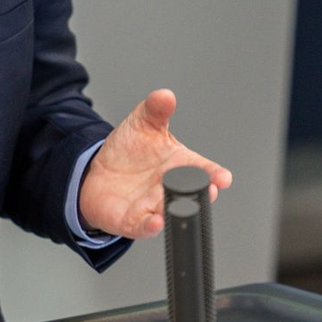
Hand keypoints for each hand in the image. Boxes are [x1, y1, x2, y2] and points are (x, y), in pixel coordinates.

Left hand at [78, 88, 230, 238]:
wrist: (98, 172)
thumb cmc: (129, 151)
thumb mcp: (141, 123)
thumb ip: (155, 110)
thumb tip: (165, 95)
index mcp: (179, 164)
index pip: (202, 169)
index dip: (214, 174)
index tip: (223, 177)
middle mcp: (169, 187)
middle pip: (191, 193)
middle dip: (201, 193)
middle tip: (208, 190)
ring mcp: (153, 205)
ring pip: (170, 210)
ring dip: (176, 210)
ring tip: (180, 205)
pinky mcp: (133, 220)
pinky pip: (143, 226)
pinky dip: (150, 226)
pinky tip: (155, 223)